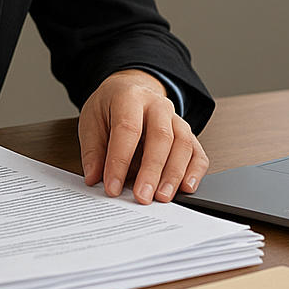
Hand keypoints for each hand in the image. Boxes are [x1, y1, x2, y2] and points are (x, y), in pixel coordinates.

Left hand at [79, 69, 208, 204]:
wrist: (130, 91)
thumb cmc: (110, 108)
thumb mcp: (91, 121)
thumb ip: (93, 150)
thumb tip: (93, 177)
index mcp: (130, 97)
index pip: (127, 129)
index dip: (119, 161)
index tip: (113, 187)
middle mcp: (158, 105)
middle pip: (161, 137)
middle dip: (151, 171)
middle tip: (142, 196)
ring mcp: (176, 118)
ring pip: (183, 145)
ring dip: (174, 174)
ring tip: (162, 197)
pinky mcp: (187, 133)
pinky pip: (197, 152)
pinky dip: (195, 172)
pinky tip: (186, 188)